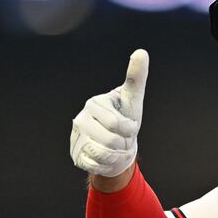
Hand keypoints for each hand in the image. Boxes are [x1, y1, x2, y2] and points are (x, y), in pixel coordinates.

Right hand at [70, 49, 148, 177]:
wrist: (118, 145)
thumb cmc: (126, 118)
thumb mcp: (133, 99)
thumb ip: (136, 76)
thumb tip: (141, 52)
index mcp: (94, 104)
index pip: (117, 125)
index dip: (129, 129)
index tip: (129, 126)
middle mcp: (81, 119)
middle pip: (111, 141)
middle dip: (123, 143)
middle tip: (122, 138)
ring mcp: (76, 137)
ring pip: (103, 154)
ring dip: (116, 154)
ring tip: (115, 147)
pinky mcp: (76, 155)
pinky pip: (96, 165)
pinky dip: (107, 164)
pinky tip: (106, 156)